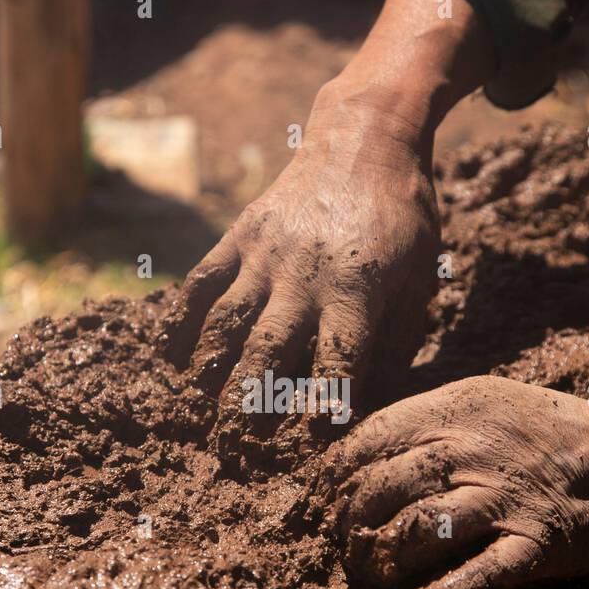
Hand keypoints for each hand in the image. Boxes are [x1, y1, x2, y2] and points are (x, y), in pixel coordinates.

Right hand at [158, 89, 440, 455]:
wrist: (366, 139)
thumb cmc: (403, 223)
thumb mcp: (418, 282)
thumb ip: (392, 344)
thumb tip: (364, 406)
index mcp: (358, 292)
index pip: (338, 362)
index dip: (325, 408)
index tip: (313, 448)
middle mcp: (306, 276)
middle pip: (269, 350)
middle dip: (249, 403)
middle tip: (235, 449)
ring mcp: (266, 254)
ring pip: (227, 320)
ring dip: (210, 370)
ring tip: (196, 413)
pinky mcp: (240, 235)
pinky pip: (201, 283)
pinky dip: (181, 321)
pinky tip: (169, 359)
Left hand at [321, 376, 588, 588]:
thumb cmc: (546, 432)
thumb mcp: (483, 402)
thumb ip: (428, 421)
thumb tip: (361, 454)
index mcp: (454, 411)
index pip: (370, 440)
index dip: (337, 477)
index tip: (324, 502)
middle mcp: (473, 451)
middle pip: (383, 489)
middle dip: (352, 524)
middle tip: (347, 548)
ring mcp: (503, 499)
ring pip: (417, 531)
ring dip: (383, 559)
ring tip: (374, 575)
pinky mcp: (534, 544)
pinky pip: (475, 578)